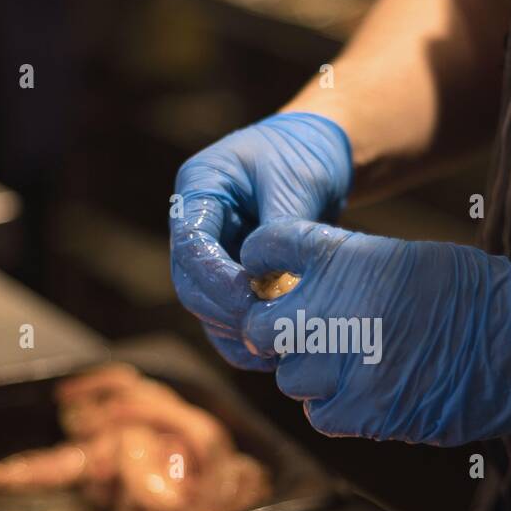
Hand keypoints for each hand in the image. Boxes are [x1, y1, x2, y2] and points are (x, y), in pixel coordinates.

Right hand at [169, 113, 351, 368]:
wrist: (320, 156)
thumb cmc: (304, 157)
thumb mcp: (296, 181)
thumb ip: (280, 228)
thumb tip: (271, 282)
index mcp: (199, 189)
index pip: (190, 243)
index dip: (214, 277)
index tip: (248, 299)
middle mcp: (196, 227)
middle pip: (190, 283)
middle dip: (223, 311)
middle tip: (265, 330)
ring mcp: (211, 256)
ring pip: (206, 308)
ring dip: (235, 331)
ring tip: (273, 347)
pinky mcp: (232, 280)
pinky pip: (228, 317)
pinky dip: (247, 338)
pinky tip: (275, 354)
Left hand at [240, 220, 510, 443]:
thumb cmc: (476, 294)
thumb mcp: (406, 257)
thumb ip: (347, 269)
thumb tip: (303, 286)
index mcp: (346, 258)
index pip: (267, 248)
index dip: (263, 260)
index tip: (270, 273)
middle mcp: (335, 310)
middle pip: (261, 326)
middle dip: (273, 330)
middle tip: (296, 333)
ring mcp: (346, 366)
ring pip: (289, 377)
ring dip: (307, 372)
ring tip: (343, 364)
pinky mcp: (365, 412)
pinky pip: (319, 415)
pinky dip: (332, 406)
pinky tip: (360, 392)